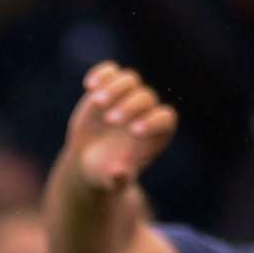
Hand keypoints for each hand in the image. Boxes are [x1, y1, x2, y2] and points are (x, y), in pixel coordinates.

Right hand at [65, 63, 178, 194]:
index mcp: (156, 132)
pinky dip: (100, 74)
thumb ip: (117, 179)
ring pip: (129, 80)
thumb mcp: (109, 181)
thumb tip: (119, 173)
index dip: (153, 121)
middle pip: (145, 97)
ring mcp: (127, 96)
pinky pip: (109, 71)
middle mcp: (146, 111)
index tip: (134, 132)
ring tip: (98, 102)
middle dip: (130, 107)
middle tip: (111, 121)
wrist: (89, 160)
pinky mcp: (107, 87)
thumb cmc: (104, 173)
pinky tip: (88, 85)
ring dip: (114, 88)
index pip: (165, 118)